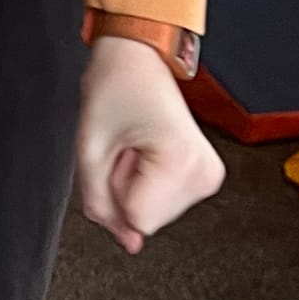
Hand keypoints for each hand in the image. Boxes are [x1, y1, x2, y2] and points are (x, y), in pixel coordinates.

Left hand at [74, 35, 222, 252]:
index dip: (114, 191)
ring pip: (157, 214)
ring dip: (136, 185)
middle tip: (126, 147)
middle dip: (125, 189)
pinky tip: (148, 151)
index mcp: (180, 162)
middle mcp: (203, 172)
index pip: (138, 220)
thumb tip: (126, 241)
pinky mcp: (206, 174)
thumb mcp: (89, 149)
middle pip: (148, 219)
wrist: (136, 58)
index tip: (118, 155)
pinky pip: (166, 202)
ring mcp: (208, 174)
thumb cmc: (115, 86)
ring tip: (137, 145)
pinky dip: (149, 182)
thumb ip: (99, 203)